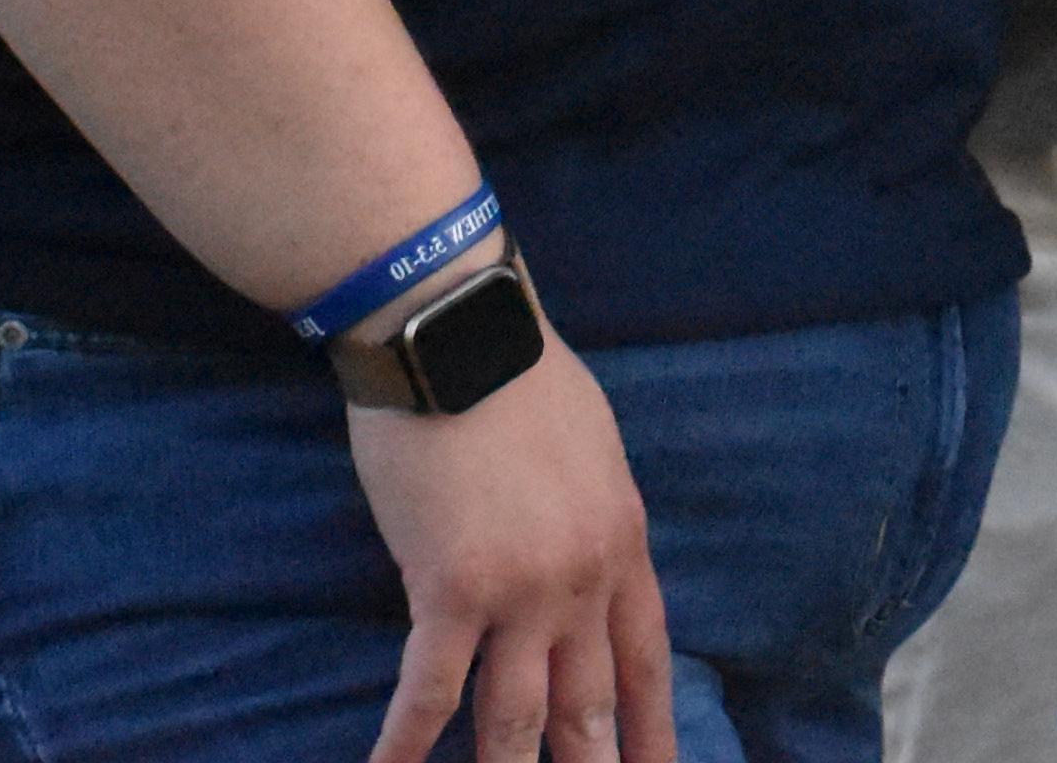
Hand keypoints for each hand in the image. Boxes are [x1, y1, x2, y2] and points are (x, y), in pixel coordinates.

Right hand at [350, 327, 671, 762]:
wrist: (458, 334)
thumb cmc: (518, 373)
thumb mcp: (593, 450)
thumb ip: (594, 518)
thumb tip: (591, 557)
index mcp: (621, 542)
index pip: (646, 661)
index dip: (651, 730)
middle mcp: (581, 580)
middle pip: (589, 704)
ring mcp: (520, 591)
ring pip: (516, 719)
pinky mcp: (449, 590)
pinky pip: (429, 693)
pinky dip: (404, 746)